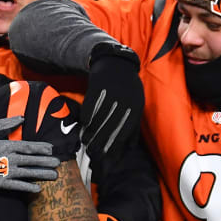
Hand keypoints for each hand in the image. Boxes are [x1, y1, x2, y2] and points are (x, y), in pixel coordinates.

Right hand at [0, 116, 58, 193]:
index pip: (29, 146)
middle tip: (58, 163)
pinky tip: (37, 189)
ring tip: (54, 176)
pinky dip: (28, 187)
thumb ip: (5, 124)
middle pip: (32, 160)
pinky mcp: (0, 183)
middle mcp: (10, 158)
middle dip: (46, 162)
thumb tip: (21, 118)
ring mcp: (6, 172)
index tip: (51, 150)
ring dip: (42, 174)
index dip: (42, 148)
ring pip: (29, 173)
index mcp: (7, 145)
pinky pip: (17, 186)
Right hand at [81, 42, 143, 161]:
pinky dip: (87, 116)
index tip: (107, 157)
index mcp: (135, 108)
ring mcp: (111, 94)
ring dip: (91, 131)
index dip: (116, 145)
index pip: (125, 131)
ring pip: (99, 118)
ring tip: (85, 141)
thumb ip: (134, 126)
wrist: (116, 64)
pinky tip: (83, 125)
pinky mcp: (98, 87)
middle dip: (101, 142)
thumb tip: (131, 147)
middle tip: (93, 153)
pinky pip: (91, 105)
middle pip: (111, 127)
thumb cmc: (127, 89)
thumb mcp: (136, 105)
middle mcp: (124, 102)